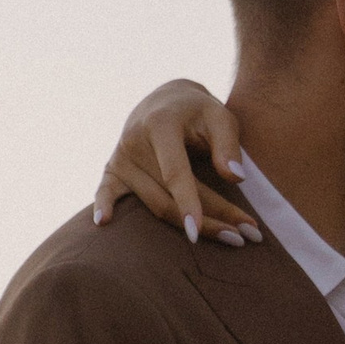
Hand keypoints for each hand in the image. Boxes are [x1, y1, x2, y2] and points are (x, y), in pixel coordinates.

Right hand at [92, 80, 260, 247]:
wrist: (168, 100)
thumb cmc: (199, 112)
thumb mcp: (220, 116)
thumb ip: (228, 145)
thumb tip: (236, 178)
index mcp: (160, 124)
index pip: (175, 171)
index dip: (188, 202)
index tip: (198, 231)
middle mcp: (134, 140)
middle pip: (167, 196)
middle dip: (206, 221)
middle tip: (242, 239)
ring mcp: (121, 157)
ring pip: (153, 205)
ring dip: (185, 227)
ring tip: (230, 242)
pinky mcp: (112, 169)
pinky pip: (105, 192)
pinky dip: (103, 207)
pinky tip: (102, 223)